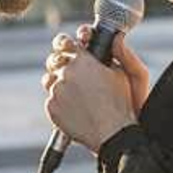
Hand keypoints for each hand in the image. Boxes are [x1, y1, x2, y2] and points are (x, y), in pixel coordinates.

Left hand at [41, 31, 138, 151]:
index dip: (64, 44)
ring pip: (49, 80)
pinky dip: (59, 103)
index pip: (64, 42)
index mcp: (83, 60)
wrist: (113, 134)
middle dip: (60, 64)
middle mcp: (67, 72)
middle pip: (53, 60)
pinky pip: (50, 100)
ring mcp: (57, 90)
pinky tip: (73, 110)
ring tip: (74, 95)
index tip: (64, 47)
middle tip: (69, 73)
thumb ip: (116, 53)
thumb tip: (115, 38)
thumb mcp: (123, 72)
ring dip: (58, 84)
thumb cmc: (121, 103)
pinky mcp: (52, 107)